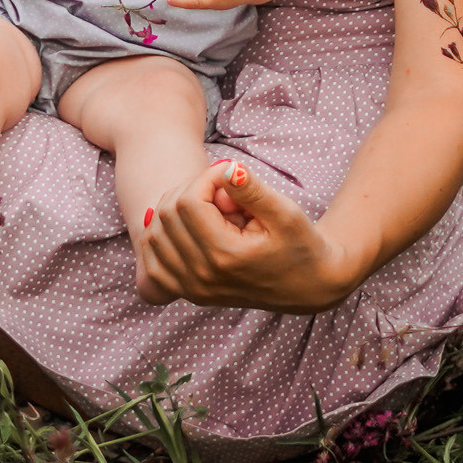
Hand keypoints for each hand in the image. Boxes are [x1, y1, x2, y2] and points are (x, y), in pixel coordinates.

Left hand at [136, 159, 358, 313]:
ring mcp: (193, 289)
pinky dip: (162, 238)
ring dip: (176, 211)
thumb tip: (225, 169)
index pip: (189, 201)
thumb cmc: (300, 245)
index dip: (205, 178)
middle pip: (167, 214)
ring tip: (211, 210)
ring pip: (155, 235)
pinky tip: (186, 227)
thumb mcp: (286, 212)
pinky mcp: (190, 293)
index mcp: (226, 256)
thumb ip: (253, 191)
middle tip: (224, 194)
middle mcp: (203, 277)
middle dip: (191, 191)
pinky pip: (153, 262)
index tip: (229, 175)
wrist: (308, 286)